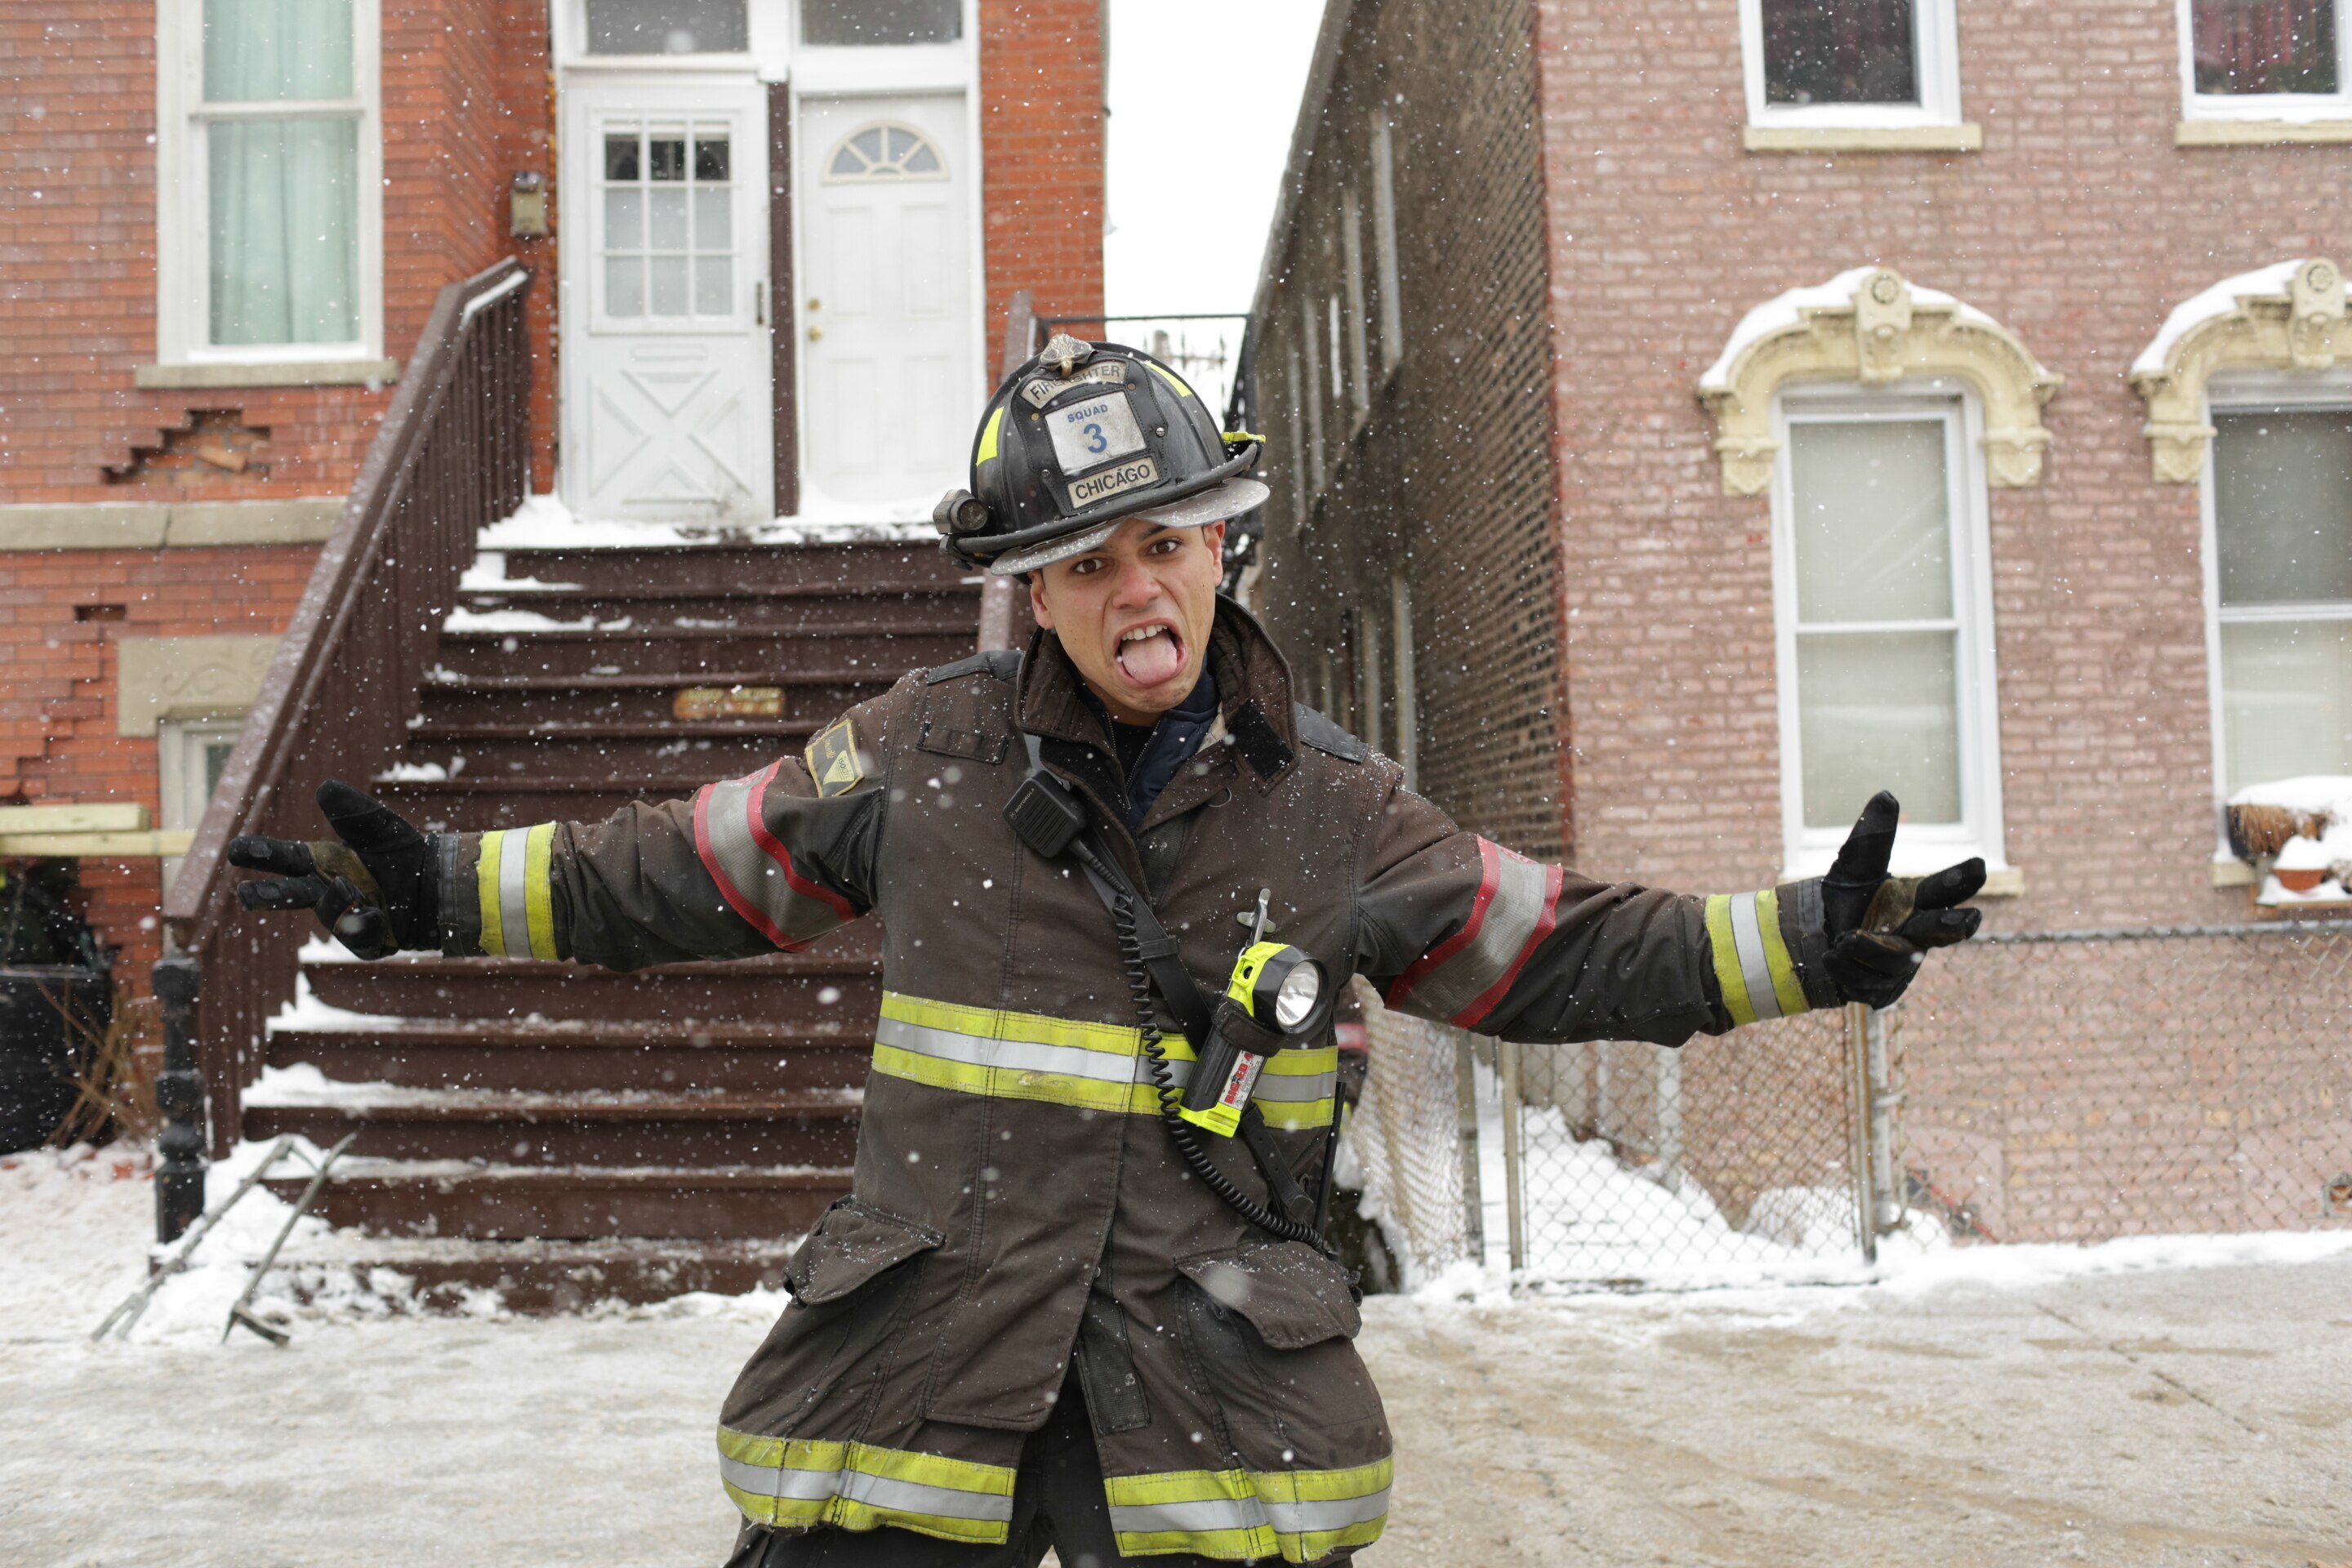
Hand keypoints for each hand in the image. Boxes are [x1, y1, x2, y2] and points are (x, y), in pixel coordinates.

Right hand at [229, 780, 438, 959]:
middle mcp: (326, 892)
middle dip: (268, 895)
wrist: (438, 884)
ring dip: (337, 902)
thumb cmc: (402, 853)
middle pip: (290, 895)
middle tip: (245, 894)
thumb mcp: (380, 826)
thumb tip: (324, 788)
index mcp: (320, 862)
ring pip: (329, 915)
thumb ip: (354, 812)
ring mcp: (344, 919)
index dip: (260, 854)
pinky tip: (378, 914)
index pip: (284, 858)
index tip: (235, 850)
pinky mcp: (366, 941)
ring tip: (351, 889)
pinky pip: (358, 937)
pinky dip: (366, 924)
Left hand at [1820, 791, 1983, 1008]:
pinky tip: (1834, 957)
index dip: (1960, 880)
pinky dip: (1844, 968)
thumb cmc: (1847, 900)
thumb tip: (1886, 794)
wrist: (1815, 939)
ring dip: (1863, 949)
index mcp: (1917, 900)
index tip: (1978, 866)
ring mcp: (1905, 965)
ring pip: (1894, 960)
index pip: (1943, 889)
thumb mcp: (1853, 867)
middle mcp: (1918, 933)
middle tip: (1970, 919)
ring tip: (1841, 939)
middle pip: (1943, 930)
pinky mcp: (1885, 991)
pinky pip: (1868, 983)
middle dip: (1954, 925)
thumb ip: (1871, 837)